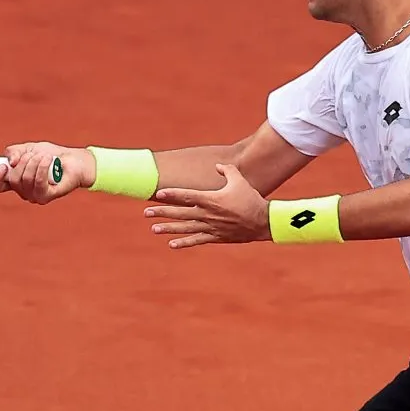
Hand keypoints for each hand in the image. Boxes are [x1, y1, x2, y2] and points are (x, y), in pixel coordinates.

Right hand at [0, 142, 95, 204]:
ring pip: (25, 179)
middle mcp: (23, 191)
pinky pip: (38, 183)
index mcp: (15, 180)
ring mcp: (35, 196)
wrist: (74, 160)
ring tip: (45, 157)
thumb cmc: (52, 155)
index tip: (4, 165)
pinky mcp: (47, 197)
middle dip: (23, 161)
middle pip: (12, 179)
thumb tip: (10, 162)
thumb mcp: (29, 148)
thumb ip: (14, 152)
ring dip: (35, 162)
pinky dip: (42, 168)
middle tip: (35, 155)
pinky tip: (49, 160)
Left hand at [144, 164, 270, 248]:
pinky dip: (184, 243)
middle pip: (180, 213)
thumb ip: (226, 170)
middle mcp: (207, 214)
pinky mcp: (215, 237)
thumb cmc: (251, 199)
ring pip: (185, 228)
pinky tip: (171, 244)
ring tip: (154, 229)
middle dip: (162, 212)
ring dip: (168, 228)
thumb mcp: (239, 180)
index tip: (158, 194)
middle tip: (146, 212)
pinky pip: (196, 240)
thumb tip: (217, 166)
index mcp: (211, 199)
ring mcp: (210, 227)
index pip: (186, 195)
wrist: (262, 222)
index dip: (171, 194)